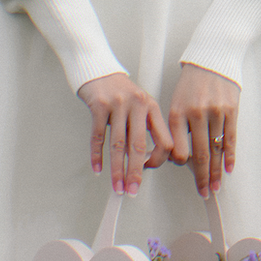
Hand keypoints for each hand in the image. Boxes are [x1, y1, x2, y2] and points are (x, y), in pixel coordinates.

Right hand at [77, 72, 171, 196]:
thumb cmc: (120, 92)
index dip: (158, 160)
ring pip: (118, 144)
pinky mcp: (99, 105)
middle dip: (136, 172)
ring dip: (117, 169)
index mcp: (151, 107)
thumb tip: (144, 162)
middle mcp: (137, 104)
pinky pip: (98, 136)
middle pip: (139, 146)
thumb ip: (144, 129)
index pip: (164, 140)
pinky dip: (97, 155)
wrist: (99, 71)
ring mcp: (118, 104)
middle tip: (133, 190)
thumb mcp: (139, 106)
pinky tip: (98, 168)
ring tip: (117, 185)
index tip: (148, 171)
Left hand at [167, 64, 239, 196]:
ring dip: (216, 171)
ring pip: (215, 149)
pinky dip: (229, 156)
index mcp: (178, 112)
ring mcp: (215, 111)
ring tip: (215, 186)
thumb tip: (180, 156)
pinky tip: (228, 169)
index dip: (181, 166)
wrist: (211, 59)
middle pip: (199, 153)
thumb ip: (177, 128)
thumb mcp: (176, 102)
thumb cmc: (192, 83)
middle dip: (201, 177)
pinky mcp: (231, 110)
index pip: (178, 148)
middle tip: (203, 192)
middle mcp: (196, 113)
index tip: (184, 176)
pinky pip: (230, 138)